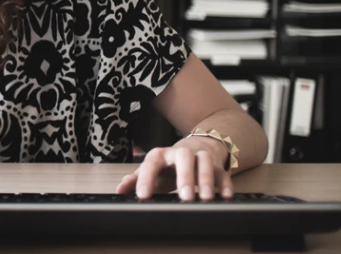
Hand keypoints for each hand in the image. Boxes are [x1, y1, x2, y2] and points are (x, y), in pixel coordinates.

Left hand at [116, 139, 232, 201]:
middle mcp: (181, 153)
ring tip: (204, 198)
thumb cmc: (169, 165)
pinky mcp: (217, 166)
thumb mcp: (152, 170)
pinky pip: (223, 172)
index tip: (143, 196)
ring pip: (205, 162)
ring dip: (205, 179)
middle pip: (183, 158)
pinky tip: (224, 196)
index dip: (146, 178)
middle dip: (184, 176)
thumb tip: (120, 189)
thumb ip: (136, 180)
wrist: (195, 148)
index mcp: (161, 155)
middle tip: (184, 196)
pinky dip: (224, 184)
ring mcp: (201, 157)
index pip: (151, 163)